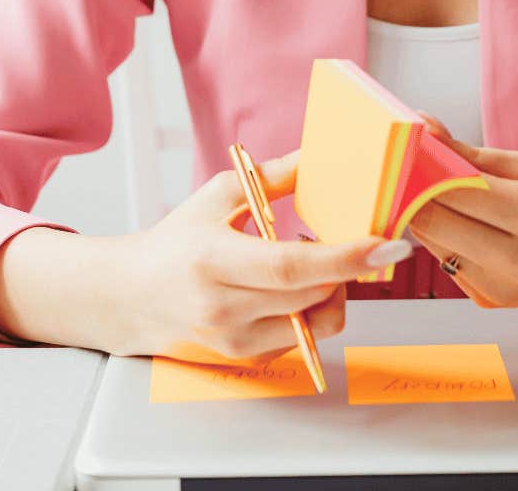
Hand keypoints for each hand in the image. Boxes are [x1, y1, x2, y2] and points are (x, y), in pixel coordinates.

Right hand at [121, 150, 412, 363]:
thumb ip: (275, 176)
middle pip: (314, 295)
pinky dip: (309, 309)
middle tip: (346, 239)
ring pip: (315, 322)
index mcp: (215, 260)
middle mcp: (224, 308)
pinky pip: (301, 338)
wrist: (132, 297)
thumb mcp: (218, 196)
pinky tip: (291, 287)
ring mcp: (234, 342)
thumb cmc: (176, 241)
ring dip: (331, 290)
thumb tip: (322, 158)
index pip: (292, 267)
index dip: (345, 258)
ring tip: (309, 263)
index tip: (385, 245)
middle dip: (346, 267)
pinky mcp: (244, 360)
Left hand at [408, 114, 517, 308]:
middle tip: (415, 166)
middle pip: (433, 222)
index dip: (423, 167)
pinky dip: (448, 238)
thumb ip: (476, 154)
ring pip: (434, 244)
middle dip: (416, 191)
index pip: (452, 191)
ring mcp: (504, 289)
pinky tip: (467, 222)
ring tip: (441, 190)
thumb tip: (427, 130)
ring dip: (428, 214)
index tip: (410, 148)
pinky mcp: (493, 303)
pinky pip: (449, 263)